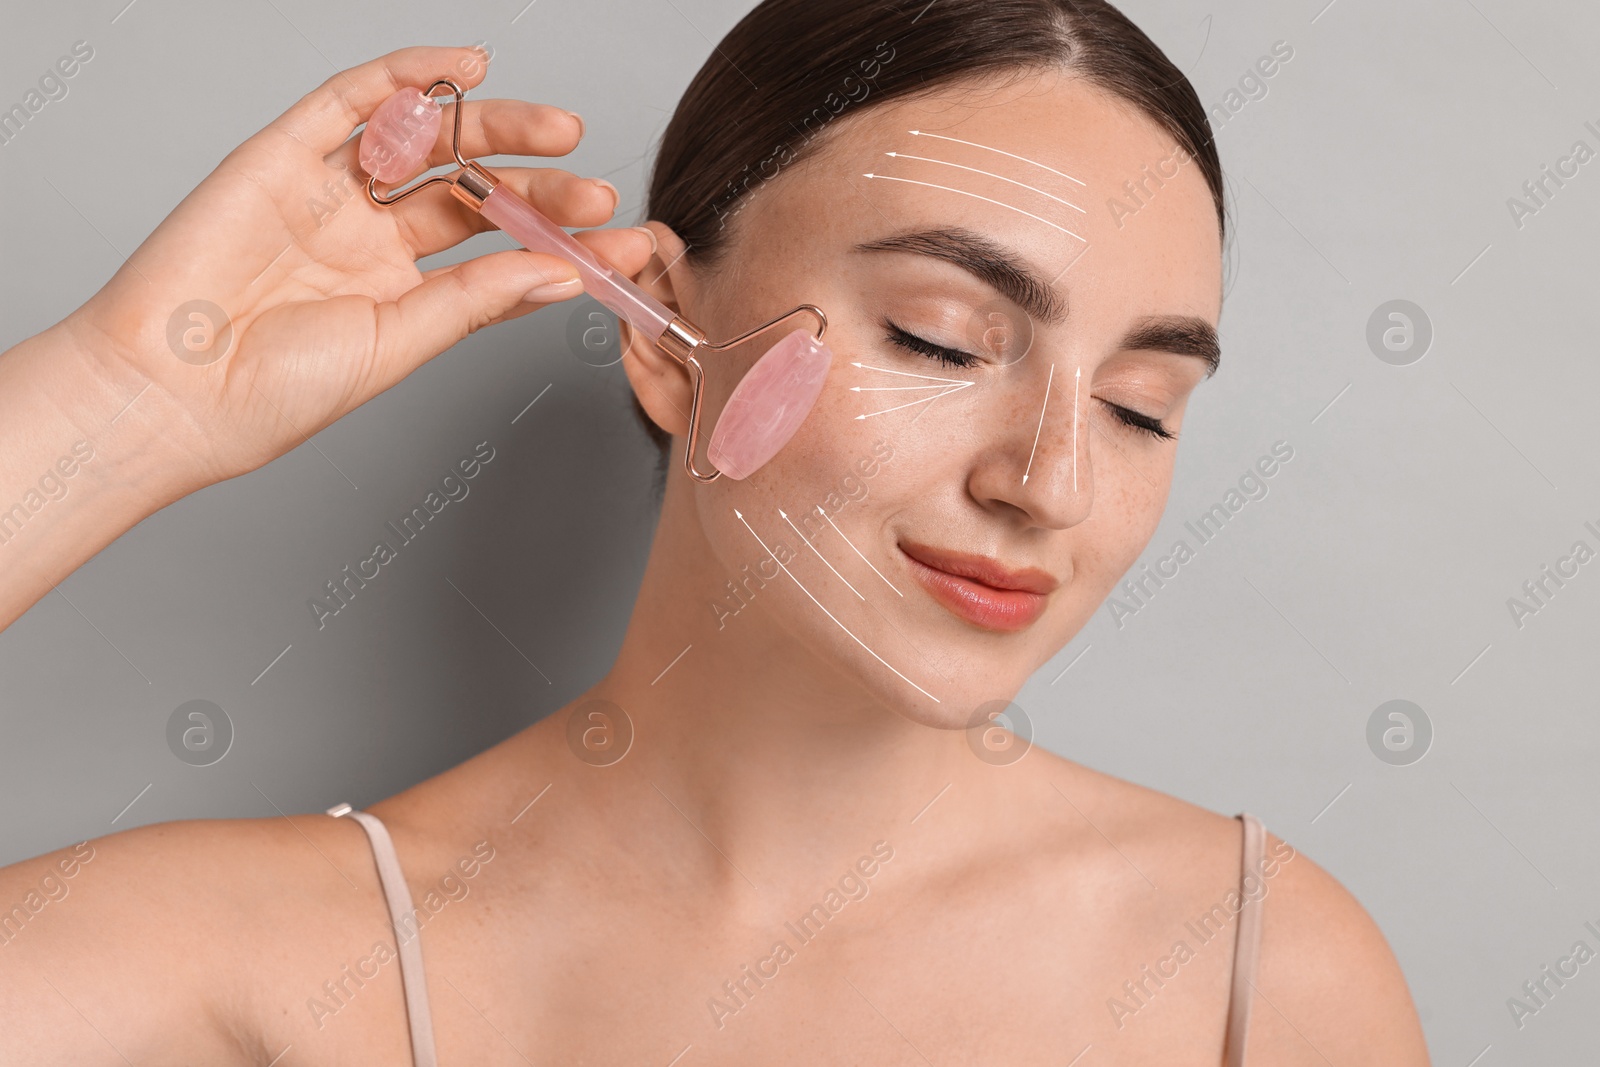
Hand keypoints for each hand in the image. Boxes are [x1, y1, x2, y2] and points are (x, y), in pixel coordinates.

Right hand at [57, 44, 652, 490]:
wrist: (170, 393)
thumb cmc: (273, 393)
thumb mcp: (398, 345)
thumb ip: (475, 301)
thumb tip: (562, 273)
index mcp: (400, 290)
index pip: (498, 251)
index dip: (563, 242)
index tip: (629, 243)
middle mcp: (369, 236)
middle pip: (472, 190)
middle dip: (540, 184)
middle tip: (597, 190)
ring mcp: (327, 192)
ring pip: (425, 140)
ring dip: (495, 129)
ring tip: (561, 133)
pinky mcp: (281, 155)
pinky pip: (351, 100)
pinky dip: (408, 76)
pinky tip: (466, 67)